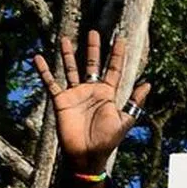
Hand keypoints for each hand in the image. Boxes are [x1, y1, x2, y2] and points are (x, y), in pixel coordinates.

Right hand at [32, 31, 150, 173]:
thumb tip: (148, 83)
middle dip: (93, 48)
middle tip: (94, 32)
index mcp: (108, 94)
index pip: (113, 69)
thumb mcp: (124, 120)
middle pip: (92, 64)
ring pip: (71, 69)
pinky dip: (44, 71)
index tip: (119, 39)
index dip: (117, 55)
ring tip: (65, 38)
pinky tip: (38, 58)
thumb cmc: (107, 140)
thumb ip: (135, 102)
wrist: (87, 155)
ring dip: (68, 54)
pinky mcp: (61, 100)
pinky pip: (51, 82)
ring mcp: (75, 94)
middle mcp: (91, 90)